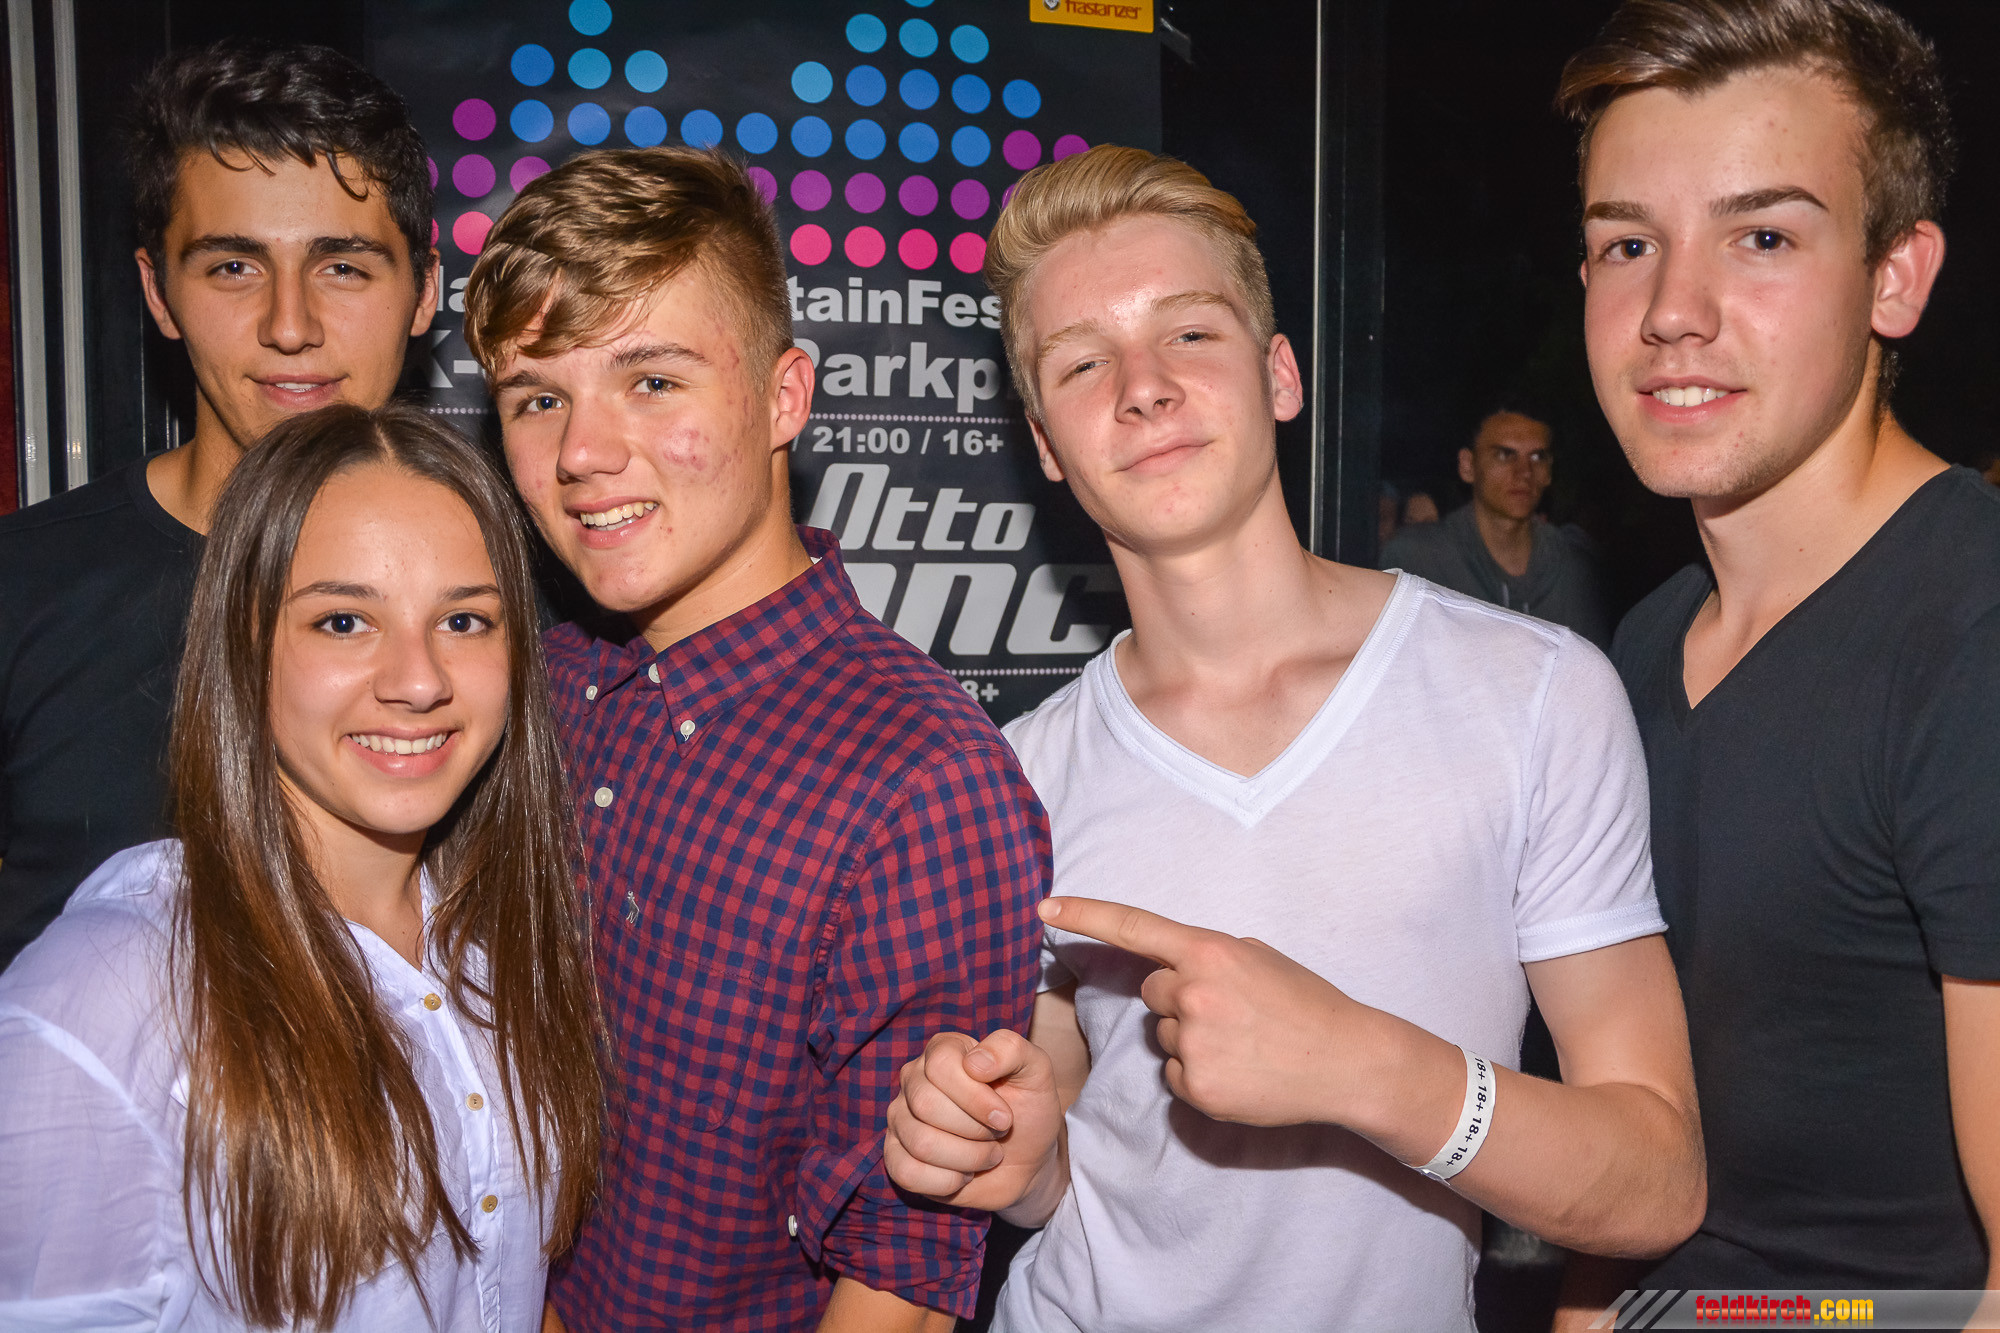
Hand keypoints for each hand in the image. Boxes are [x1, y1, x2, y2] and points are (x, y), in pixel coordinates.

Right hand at [883, 1030, 1065, 1211]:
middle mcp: (914, 1079)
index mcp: (943, 1049)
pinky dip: (947, 1182)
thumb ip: (1011, 1049)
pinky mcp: (896, 1156)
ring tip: (986, 1154)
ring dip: (968, 1158)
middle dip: (974, 1130)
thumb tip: (974, 1062)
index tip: (1005, 1117)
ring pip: (920, 1143)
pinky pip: (907, 1173)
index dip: (976, 1097)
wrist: (1027, 1160)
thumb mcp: (1037, 1071)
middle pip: (926, 1104)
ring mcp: (901, 1118)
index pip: (940, 1065)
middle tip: (996, 1134)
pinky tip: (964, 1174)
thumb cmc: (1028, 1110)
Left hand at [1040, 896, 1376, 1127]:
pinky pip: (1177, 1075)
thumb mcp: (1258, 957)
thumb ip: (1208, 957)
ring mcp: (1194, 1043)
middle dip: (1179, 998)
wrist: (1346, 1061)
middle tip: (1232, 1011)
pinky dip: (1201, 1074)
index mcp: (1208, 952)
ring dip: (1193, 1037)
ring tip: (1244, 1043)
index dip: (1084, 915)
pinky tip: (1241, 1071)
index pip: (1132, 927)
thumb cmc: (1305, 1003)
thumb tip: (1174, 967)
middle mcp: (1193, 993)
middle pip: (1152, 991)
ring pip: (1165, 1036)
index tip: (1044, 907)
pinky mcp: (1197, 1087)